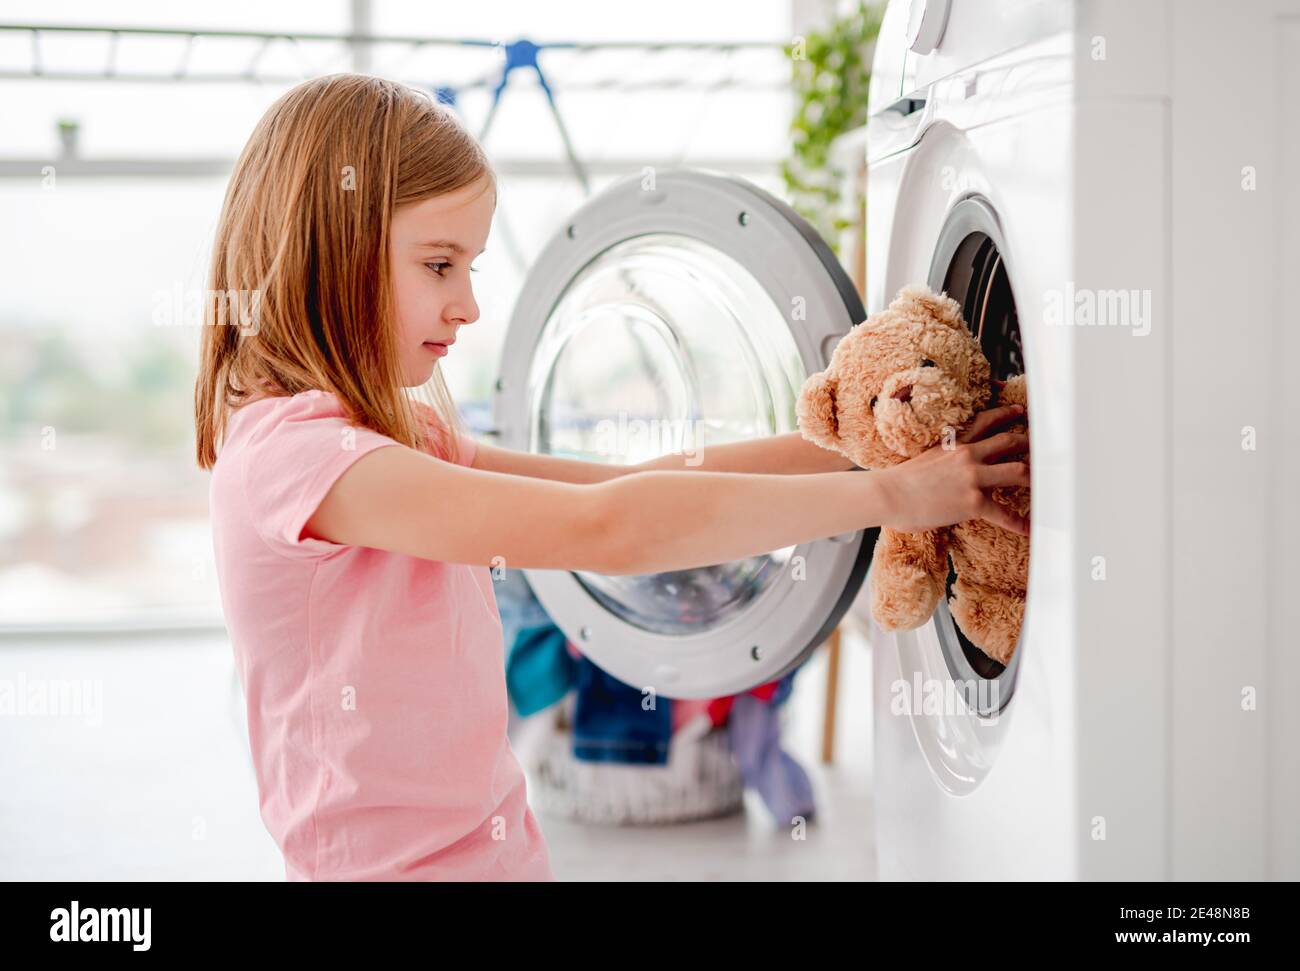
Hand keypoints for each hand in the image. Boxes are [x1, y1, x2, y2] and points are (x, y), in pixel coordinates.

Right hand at [877, 405, 1029, 534]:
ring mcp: (973, 478)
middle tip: (1043, 448)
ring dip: (1034, 478)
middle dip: (1029, 444)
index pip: (986, 421)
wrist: (889, 495)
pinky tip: (1030, 529)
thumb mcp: (924, 459)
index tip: (1020, 411)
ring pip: (1017, 471)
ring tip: (1045, 484)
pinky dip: (1020, 523)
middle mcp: (968, 456)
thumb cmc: (898, 481)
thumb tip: (946, 470)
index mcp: (955, 444)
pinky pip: (1005, 514)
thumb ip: (942, 459)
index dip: (1007, 414)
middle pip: (1009, 442)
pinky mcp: (974, 502)